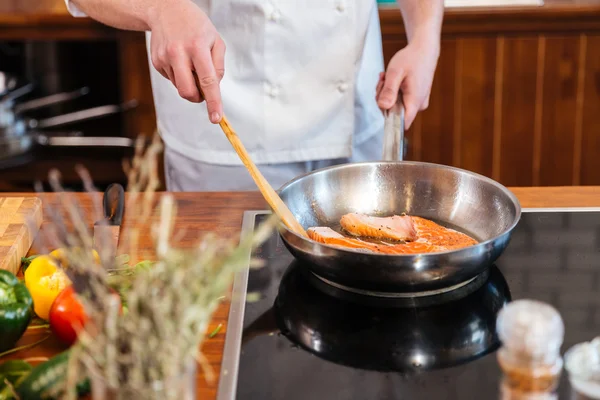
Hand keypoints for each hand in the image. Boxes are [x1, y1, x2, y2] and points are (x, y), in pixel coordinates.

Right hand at [148, 0, 224, 122]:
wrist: (166, 10)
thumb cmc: (196, 26)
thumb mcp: (216, 40)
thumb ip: (218, 67)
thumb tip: (214, 89)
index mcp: (197, 47)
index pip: (208, 81)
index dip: (213, 102)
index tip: (216, 118)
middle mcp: (178, 53)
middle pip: (188, 92)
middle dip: (198, 98)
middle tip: (203, 91)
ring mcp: (164, 58)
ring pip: (180, 88)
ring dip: (189, 84)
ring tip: (191, 64)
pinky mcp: (156, 62)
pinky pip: (172, 80)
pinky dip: (180, 76)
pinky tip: (180, 60)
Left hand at [376, 40, 438, 128]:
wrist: (424, 50)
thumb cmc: (411, 59)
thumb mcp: (395, 72)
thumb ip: (389, 90)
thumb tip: (383, 106)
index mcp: (415, 101)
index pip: (400, 124)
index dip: (388, 118)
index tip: (382, 101)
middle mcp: (418, 105)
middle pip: (394, 114)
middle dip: (384, 99)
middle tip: (384, 82)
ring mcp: (418, 102)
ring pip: (395, 106)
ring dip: (387, 93)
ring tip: (388, 78)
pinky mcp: (416, 98)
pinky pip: (399, 101)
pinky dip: (392, 91)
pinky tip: (392, 80)